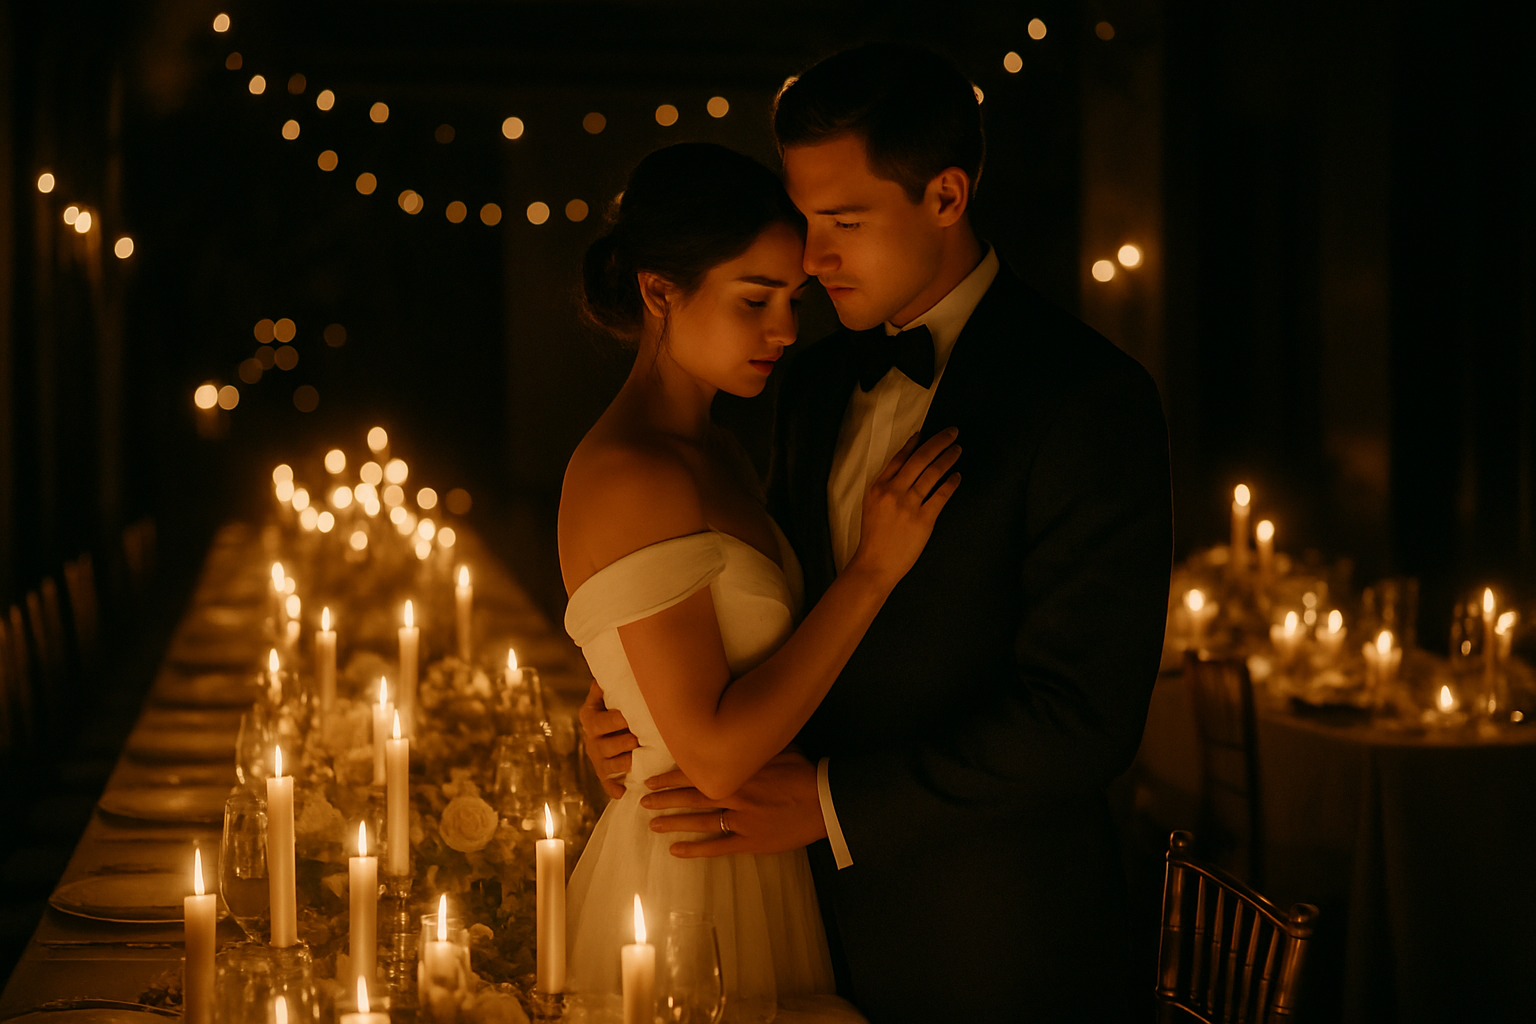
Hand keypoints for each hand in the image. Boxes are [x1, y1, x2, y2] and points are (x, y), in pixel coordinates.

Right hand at [579, 680, 636, 799]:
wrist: (610, 726)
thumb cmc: (615, 705)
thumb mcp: (606, 694)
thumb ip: (606, 684)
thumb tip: (610, 666)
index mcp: (590, 718)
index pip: (597, 721)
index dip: (613, 720)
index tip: (627, 717)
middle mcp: (591, 740)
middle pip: (603, 745)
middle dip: (619, 743)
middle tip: (636, 739)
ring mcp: (597, 759)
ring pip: (607, 765)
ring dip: (621, 763)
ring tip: (635, 761)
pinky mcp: (604, 774)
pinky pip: (607, 784)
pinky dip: (614, 789)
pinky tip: (623, 792)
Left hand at [641, 750, 825, 857]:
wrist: (825, 800)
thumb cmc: (803, 771)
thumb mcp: (777, 748)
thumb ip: (752, 745)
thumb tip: (736, 731)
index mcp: (738, 771)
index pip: (696, 773)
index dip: (671, 777)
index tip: (650, 779)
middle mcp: (734, 795)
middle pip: (691, 797)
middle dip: (664, 799)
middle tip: (643, 802)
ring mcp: (741, 821)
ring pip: (699, 821)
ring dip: (673, 823)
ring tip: (652, 824)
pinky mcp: (750, 841)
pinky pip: (717, 847)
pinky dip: (695, 849)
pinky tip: (676, 851)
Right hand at [849, 427, 961, 587]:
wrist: (875, 564)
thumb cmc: (874, 538)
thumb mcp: (871, 506)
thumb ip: (886, 487)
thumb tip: (906, 470)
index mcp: (878, 487)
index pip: (899, 457)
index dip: (915, 443)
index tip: (926, 433)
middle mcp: (892, 492)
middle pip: (920, 459)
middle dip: (939, 442)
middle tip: (952, 432)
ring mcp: (908, 505)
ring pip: (932, 473)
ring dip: (948, 458)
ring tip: (957, 450)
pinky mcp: (923, 520)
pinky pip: (941, 496)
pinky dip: (951, 483)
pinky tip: (957, 476)